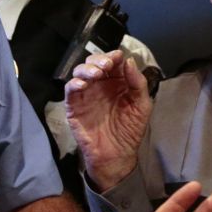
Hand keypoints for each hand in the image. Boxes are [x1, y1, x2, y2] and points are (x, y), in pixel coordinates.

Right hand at [64, 49, 150, 187]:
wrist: (116, 155)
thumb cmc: (130, 131)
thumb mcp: (142, 106)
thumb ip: (138, 83)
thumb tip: (128, 61)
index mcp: (118, 83)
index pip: (113, 63)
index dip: (114, 56)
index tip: (117, 56)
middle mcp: (101, 85)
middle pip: (94, 63)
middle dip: (99, 60)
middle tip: (107, 65)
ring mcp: (86, 94)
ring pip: (80, 72)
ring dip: (87, 68)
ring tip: (96, 74)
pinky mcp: (74, 106)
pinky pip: (70, 89)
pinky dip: (74, 83)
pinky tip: (83, 84)